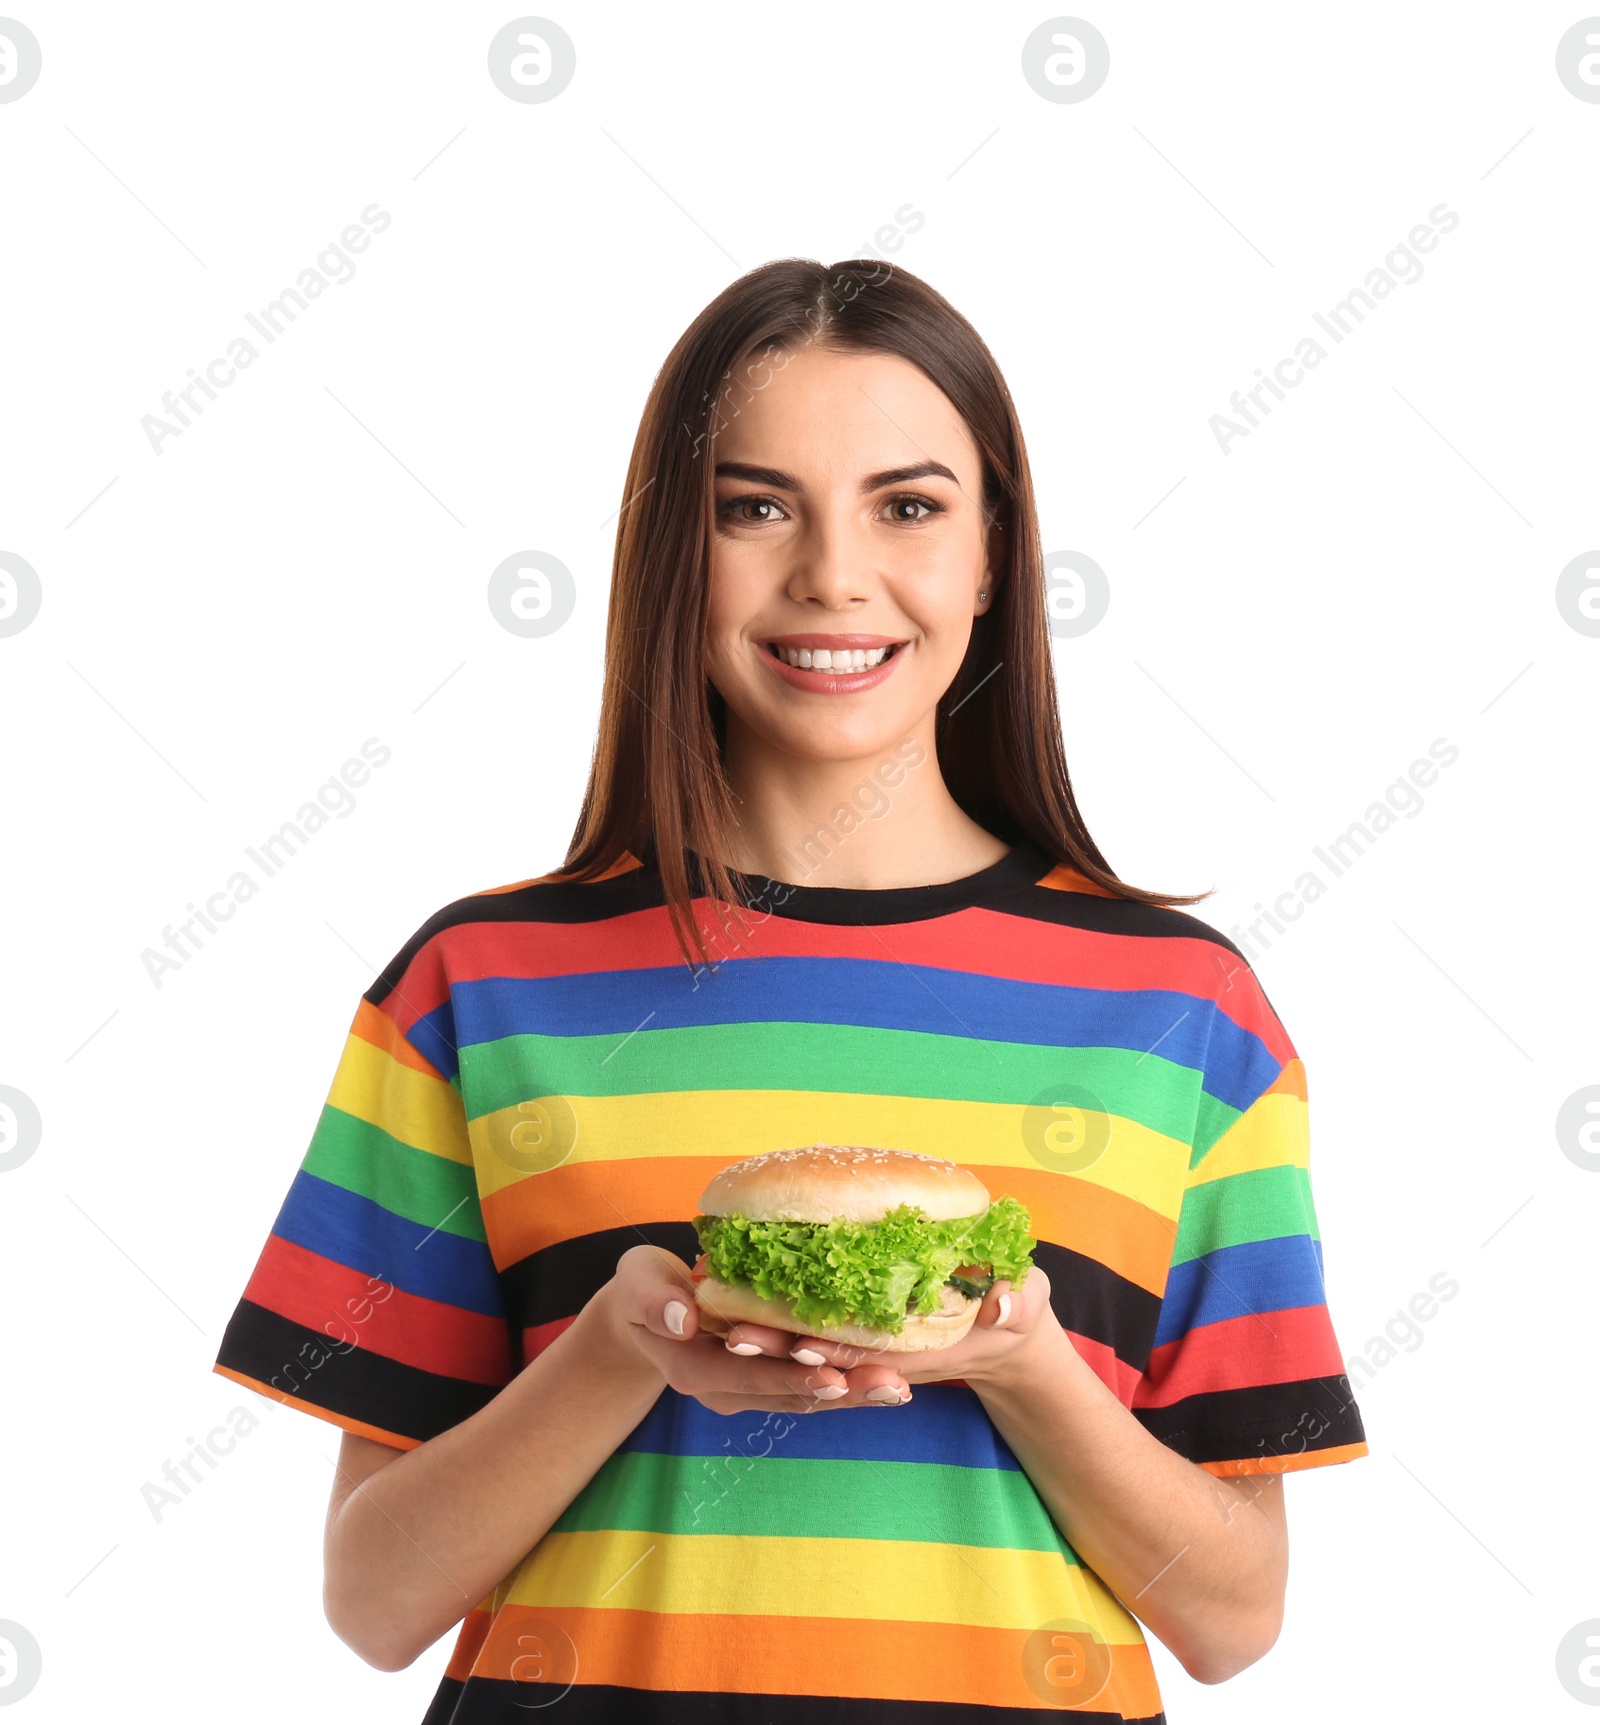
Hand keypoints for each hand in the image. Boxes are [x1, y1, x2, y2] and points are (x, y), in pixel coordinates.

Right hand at [598, 1244, 915, 1414]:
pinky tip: (885, 1373)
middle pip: (788, 1395)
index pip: (748, 1376)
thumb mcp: (638, 1284)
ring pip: (805, 1396)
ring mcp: (748, 1388)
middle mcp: (725, 1389)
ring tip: (899, 1386)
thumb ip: (655, 1300)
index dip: (791, 1376)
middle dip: (842, 1392)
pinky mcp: (766, 1378)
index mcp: (694, 1368)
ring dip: (853, 1393)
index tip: (833, 1376)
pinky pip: (808, 1384)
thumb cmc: (644, 1288)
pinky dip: (845, 1380)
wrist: (645, 1312)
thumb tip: (683, 1317)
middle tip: (892, 1386)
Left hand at [718, 1265, 1057, 1389]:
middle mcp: (886, 1357)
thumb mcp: (1028, 1303)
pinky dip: (780, 1319)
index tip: (795, 1343)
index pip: (868, 1357)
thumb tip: (1004, 1305)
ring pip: (809, 1346)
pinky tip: (739, 1296)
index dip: (831, 1352)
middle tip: (734, 1333)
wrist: (1007, 1331)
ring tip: (722, 1320)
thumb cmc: (1018, 1310)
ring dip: (768, 1336)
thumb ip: (1019, 1303)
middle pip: (824, 1357)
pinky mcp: (859, 1332)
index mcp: (922, 1352)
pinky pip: (813, 1330)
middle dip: (780, 1349)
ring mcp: (869, 1347)